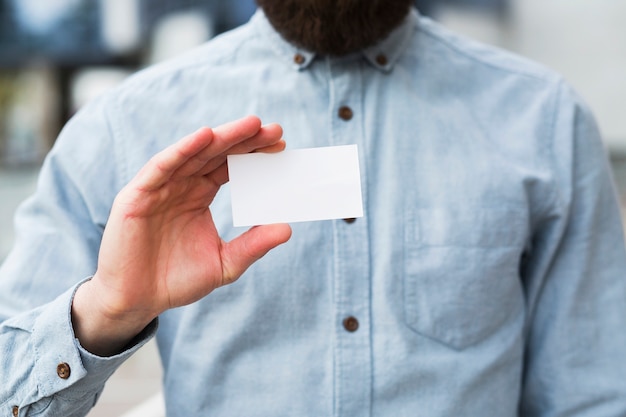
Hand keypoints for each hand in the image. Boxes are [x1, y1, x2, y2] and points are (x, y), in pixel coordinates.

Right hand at [72, 116, 291, 355]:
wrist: (137, 301)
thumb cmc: (177, 281)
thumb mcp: (224, 263)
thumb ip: (253, 245)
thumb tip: (288, 228)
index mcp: (200, 195)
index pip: (230, 167)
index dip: (254, 155)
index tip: (282, 145)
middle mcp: (181, 185)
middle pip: (216, 154)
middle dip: (245, 140)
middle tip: (275, 129)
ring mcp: (160, 187)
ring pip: (194, 153)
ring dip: (222, 136)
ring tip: (252, 125)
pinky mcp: (138, 194)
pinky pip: (162, 166)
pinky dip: (183, 149)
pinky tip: (206, 135)